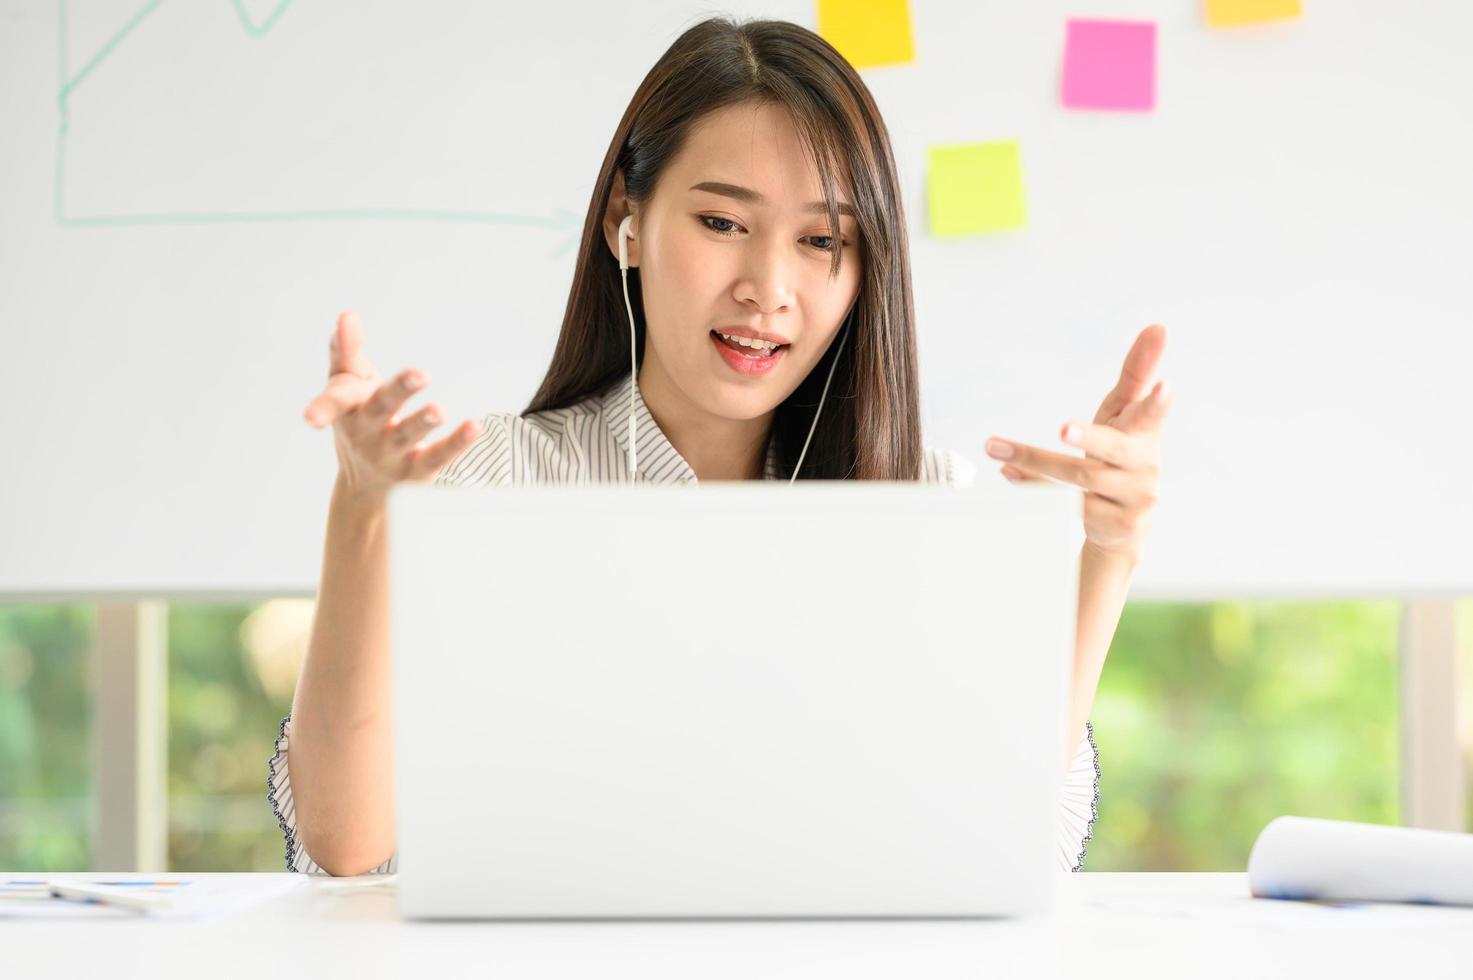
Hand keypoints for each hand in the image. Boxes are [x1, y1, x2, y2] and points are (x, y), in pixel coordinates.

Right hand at [303, 311, 479, 497]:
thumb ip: (346, 351)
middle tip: (420, 375)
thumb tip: (347, 316)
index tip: (310, 417)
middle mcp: (366, 434)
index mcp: (348, 410)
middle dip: (398, 392)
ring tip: (439, 410)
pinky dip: (456, 443)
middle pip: (380, 410)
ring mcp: (391, 455)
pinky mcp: (417, 472)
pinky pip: (437, 457)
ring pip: (407, 437)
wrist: (367, 486)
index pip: (334, 403)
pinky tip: (473, 427)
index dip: (322, 407)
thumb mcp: (347, 386)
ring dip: (423, 422)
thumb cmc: (359, 420)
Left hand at [984, 324, 1170, 563]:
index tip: (1164, 386)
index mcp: (1146, 432)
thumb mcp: (1125, 413)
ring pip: (1079, 478)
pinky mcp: (1116, 525)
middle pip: (1111, 450)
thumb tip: (1158, 326)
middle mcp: (1145, 465)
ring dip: (1035, 461)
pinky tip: (1010, 473)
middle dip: (1088, 437)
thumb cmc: (1122, 451)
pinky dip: (1034, 487)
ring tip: (998, 449)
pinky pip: (1067, 504)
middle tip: (1062, 428)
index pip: (1153, 414)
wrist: (1125, 523)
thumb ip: (1136, 371)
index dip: (1158, 402)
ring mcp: (1134, 497)